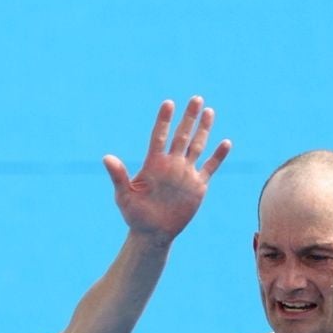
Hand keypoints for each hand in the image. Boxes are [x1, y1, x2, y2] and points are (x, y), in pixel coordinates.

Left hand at [104, 97, 230, 238]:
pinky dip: (218, 156)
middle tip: (196, 98)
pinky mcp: (198, 186)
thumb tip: (106, 158)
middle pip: (181, 135)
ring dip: (203, 129)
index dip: (164, 120)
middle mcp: (171, 164)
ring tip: (208, 111)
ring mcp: (185, 173)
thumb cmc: (134, 214)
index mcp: (153, 163)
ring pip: (197, 146)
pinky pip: (210, 168)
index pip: (159, 136)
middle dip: (189, 118)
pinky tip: (225, 143)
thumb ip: (118, 176)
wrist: (152, 233)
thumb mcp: (124, 195)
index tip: (169, 103)